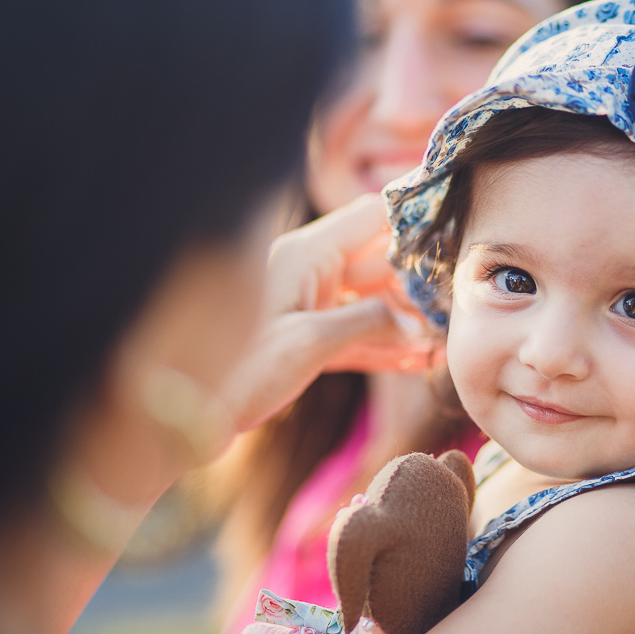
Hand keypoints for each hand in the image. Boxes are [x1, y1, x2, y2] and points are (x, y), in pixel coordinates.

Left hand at [222, 194, 435, 430]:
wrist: (177, 416)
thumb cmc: (235, 372)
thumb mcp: (309, 344)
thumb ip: (369, 325)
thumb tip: (414, 327)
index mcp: (305, 253)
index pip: (372, 216)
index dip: (415, 224)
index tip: (453, 241)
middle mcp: (305, 271)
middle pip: (377, 262)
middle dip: (417, 286)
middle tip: (457, 312)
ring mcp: (302, 305)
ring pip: (367, 302)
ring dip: (404, 323)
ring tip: (441, 344)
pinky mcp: (298, 340)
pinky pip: (350, 333)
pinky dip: (381, 346)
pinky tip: (413, 361)